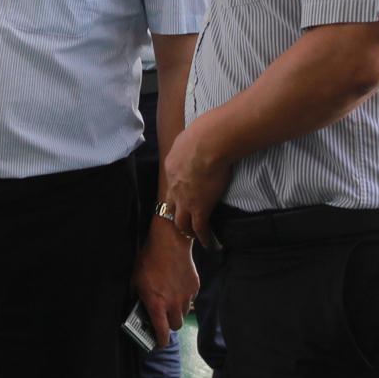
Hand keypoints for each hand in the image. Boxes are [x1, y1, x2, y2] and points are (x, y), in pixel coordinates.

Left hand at [135, 218, 199, 338]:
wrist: (170, 242)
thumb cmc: (149, 260)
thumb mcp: (136, 280)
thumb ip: (137, 297)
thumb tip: (138, 307)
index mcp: (157, 304)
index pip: (162, 333)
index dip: (161, 341)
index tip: (158, 343)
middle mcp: (173, 304)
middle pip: (175, 326)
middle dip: (169, 324)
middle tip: (163, 316)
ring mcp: (186, 296)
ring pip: (184, 313)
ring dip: (177, 311)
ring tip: (170, 298)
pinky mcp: (195, 288)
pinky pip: (190, 299)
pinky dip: (184, 297)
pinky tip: (177, 285)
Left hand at [158, 119, 233, 246]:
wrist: (208, 144)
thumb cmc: (201, 134)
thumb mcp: (188, 137)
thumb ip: (189, 143)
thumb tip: (197, 140)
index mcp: (171, 167)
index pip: (172, 184)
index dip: (176, 192)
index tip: (181, 196)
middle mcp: (174, 186)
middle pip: (171, 206)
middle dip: (175, 215)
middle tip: (182, 222)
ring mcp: (185, 199)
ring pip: (181, 221)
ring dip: (186, 229)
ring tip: (193, 235)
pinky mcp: (200, 208)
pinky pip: (200, 227)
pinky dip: (203, 237)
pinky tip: (207, 243)